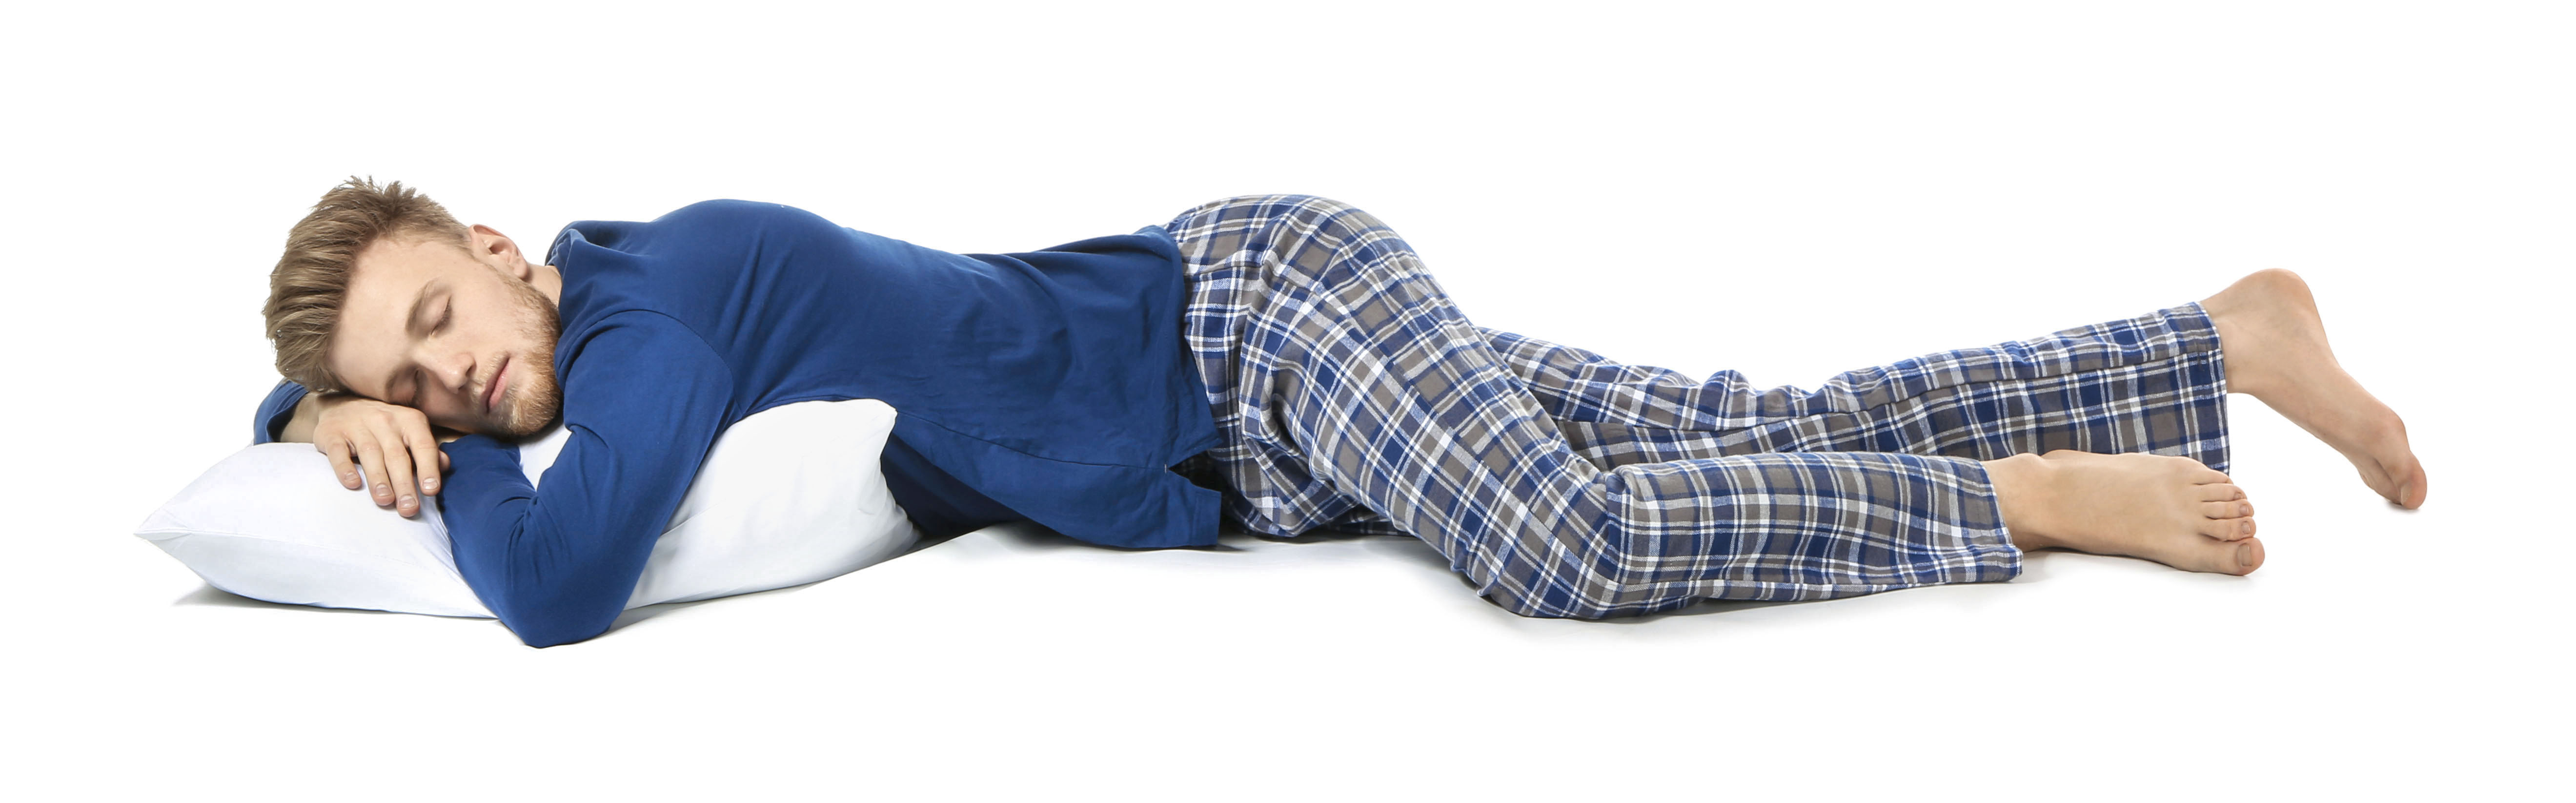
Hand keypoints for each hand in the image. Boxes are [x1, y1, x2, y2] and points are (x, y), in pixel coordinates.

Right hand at [308, 393, 451, 517]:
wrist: (342, 406)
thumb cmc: (384, 428)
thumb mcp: (409, 433)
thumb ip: (427, 450)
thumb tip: (445, 465)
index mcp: (409, 420)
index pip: (423, 446)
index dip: (428, 468)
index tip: (431, 491)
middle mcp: (385, 420)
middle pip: (397, 455)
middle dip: (404, 483)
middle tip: (408, 508)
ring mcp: (357, 425)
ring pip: (370, 454)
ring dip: (379, 479)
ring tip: (385, 501)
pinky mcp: (332, 433)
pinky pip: (339, 452)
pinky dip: (345, 468)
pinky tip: (353, 484)